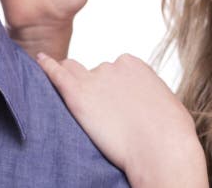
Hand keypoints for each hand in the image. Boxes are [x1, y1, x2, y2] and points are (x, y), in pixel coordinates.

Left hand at [36, 52, 207, 187]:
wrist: (161, 150)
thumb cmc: (171, 135)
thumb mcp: (166, 104)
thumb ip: (148, 94)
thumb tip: (146, 99)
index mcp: (133, 64)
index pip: (114, 69)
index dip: (113, 89)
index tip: (116, 107)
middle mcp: (111, 65)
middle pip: (93, 73)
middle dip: (94, 88)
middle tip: (99, 113)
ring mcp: (93, 78)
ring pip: (72, 72)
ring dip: (71, 82)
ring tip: (71, 98)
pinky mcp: (77, 93)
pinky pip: (56, 73)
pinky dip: (47, 66)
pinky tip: (40, 61)